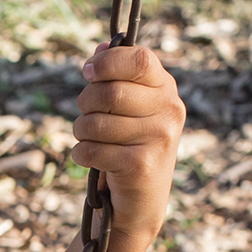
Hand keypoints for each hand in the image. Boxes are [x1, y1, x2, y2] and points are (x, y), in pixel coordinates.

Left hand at [72, 44, 184, 241]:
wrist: (140, 202)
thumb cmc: (127, 147)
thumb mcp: (127, 109)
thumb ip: (116, 78)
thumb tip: (99, 49)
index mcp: (166, 89)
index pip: (139, 59)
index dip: (107, 62)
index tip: (88, 72)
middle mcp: (170, 111)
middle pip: (111, 91)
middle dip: (85, 103)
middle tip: (85, 115)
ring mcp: (159, 138)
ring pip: (96, 122)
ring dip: (81, 132)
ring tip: (90, 139)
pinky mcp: (142, 165)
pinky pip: (92, 149)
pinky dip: (81, 154)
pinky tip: (91, 160)